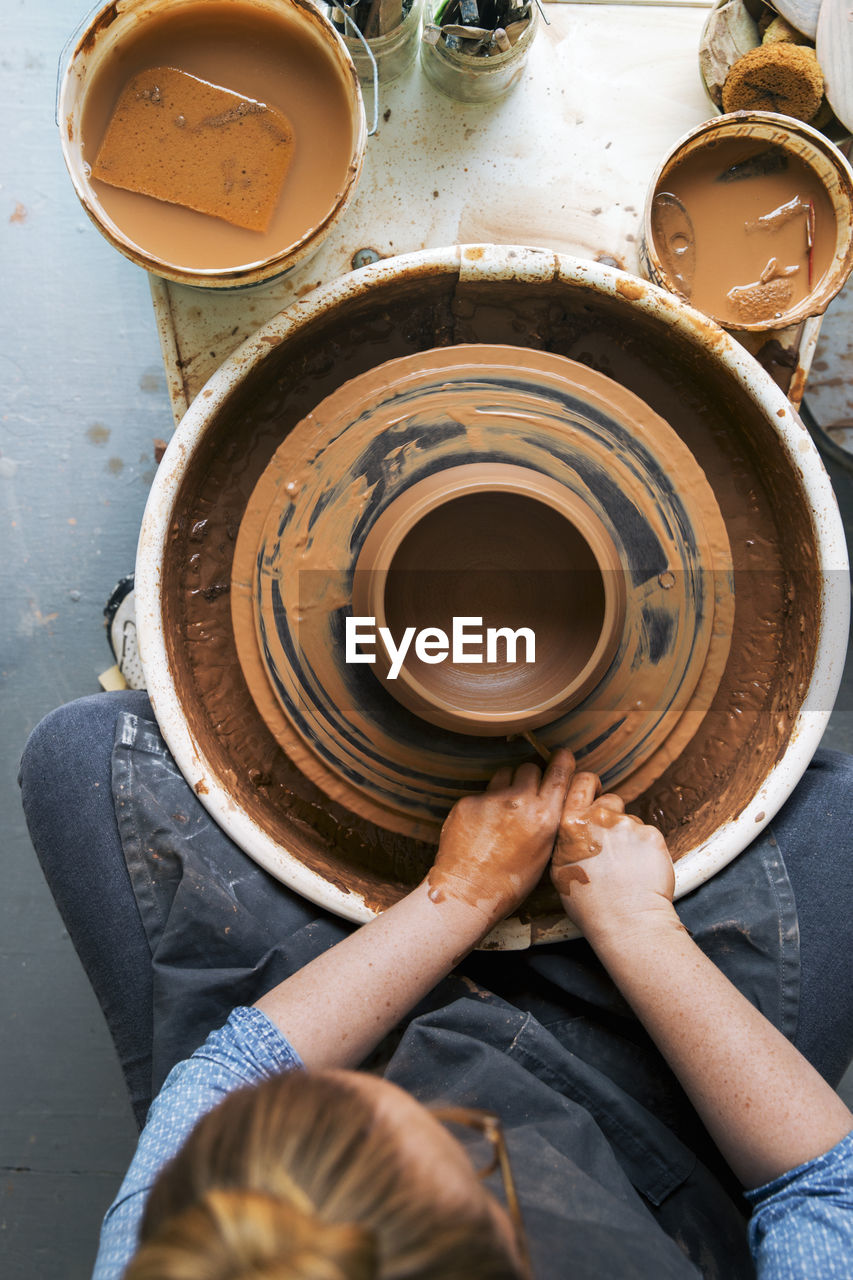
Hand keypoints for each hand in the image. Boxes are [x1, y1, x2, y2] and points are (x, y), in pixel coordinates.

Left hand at [428, 748, 574, 927]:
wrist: (467, 893)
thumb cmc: (510, 883)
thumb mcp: (544, 853)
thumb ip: (549, 821)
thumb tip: (552, 799)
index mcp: (545, 817)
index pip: (560, 772)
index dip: (562, 760)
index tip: (562, 755)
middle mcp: (520, 802)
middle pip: (530, 767)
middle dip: (530, 777)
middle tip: (525, 795)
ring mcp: (492, 800)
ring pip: (505, 774)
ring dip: (506, 785)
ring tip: (502, 811)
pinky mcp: (468, 802)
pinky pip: (482, 792)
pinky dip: (484, 803)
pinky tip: (481, 826)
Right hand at [550, 771, 675, 941]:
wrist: (627, 922)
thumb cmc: (590, 905)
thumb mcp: (560, 870)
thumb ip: (567, 840)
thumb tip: (574, 829)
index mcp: (571, 825)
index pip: (579, 783)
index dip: (588, 785)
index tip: (593, 790)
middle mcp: (598, 819)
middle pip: (609, 800)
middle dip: (611, 814)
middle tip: (612, 841)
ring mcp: (627, 825)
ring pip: (630, 820)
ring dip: (629, 836)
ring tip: (627, 865)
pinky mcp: (652, 835)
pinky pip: (648, 835)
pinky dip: (646, 849)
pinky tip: (641, 869)